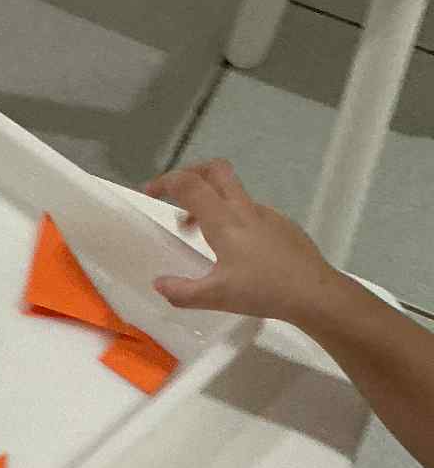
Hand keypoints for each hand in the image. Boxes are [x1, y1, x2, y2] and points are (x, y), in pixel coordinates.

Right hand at [143, 160, 348, 327]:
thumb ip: (182, 292)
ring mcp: (267, 214)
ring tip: (200, 232)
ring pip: (233, 193)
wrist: (315, 293)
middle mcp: (244, 209)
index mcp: (224, 221)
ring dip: (211, 201)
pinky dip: (233, 218)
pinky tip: (237, 249)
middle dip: (191, 172)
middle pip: (215, 170)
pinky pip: (251, 211)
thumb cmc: (263, 291)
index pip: (189, 185)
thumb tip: (160, 284)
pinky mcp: (283, 224)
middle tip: (176, 192)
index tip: (152, 193)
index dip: (165, 182)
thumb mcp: (215, 298)